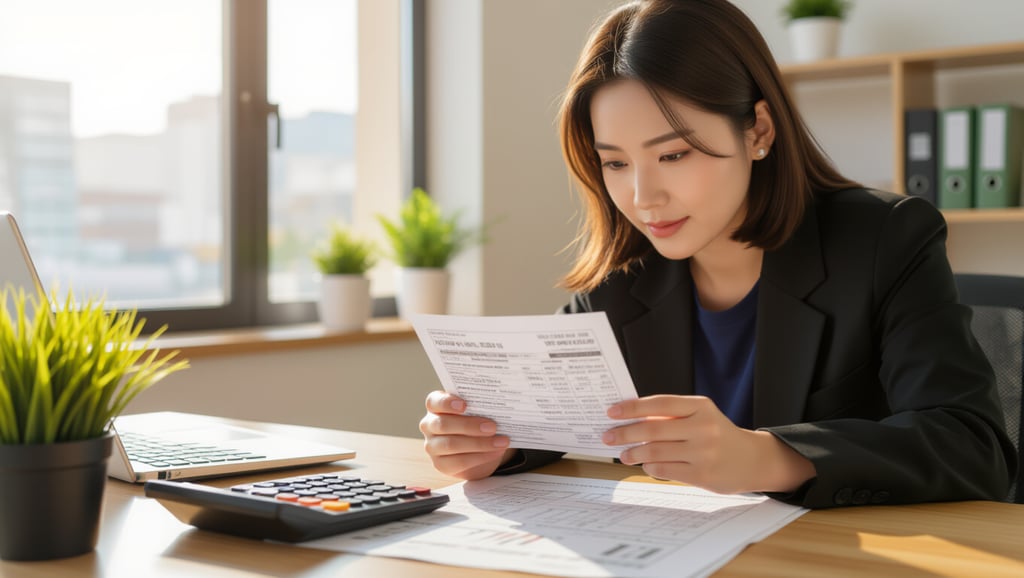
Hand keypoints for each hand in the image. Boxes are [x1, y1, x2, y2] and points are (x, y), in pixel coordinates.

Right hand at [419, 391, 515, 479]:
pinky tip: (496, 452)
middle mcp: (429, 425)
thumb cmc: (476, 422)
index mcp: (435, 407)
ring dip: (479, 443)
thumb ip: (480, 407)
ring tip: (501, 441)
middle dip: (469, 425)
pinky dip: (481, 457)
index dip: (447, 402)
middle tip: (493, 427)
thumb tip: (499, 407)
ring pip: (452, 444)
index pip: (434, 402)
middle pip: (444, 424)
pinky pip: (460, 461)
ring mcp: (432, 446)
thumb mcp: (477, 411)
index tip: (465, 405)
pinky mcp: (441, 465)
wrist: (477, 449)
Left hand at [602, 395, 814, 493]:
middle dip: (625, 433)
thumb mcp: (700, 416)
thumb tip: (630, 419)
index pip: (659, 403)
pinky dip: (650, 467)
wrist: (752, 460)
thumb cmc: (718, 434)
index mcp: (700, 406)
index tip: (611, 412)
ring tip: (623, 454)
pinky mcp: (702, 475)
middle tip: (608, 437)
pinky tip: (646, 465)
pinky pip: (665, 470)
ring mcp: (703, 452)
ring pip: (656, 452)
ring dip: (634, 453)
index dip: (632, 408)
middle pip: (653, 429)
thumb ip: (672, 416)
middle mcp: (703, 427)